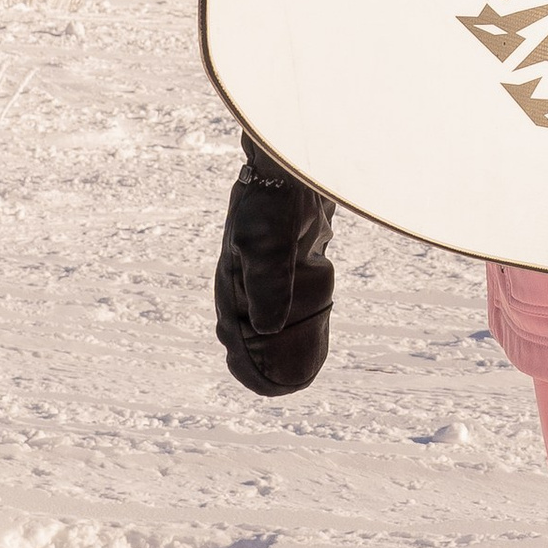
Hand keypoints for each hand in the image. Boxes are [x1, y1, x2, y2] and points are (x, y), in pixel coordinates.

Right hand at [215, 145, 335, 394]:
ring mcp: (269, 262)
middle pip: (251, 328)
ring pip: (273, 311)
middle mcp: (246, 276)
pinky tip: (315, 319)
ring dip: (283, 337)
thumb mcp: (267, 245)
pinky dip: (300, 310)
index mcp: (233, 283)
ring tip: (302, 364)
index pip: (234, 336)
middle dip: (264, 357)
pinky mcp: (291, 248)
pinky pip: (292, 289)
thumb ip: (269, 285)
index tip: (265, 389)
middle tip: (290, 384)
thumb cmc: (273, 201)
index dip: (247, 365)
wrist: (290, 159)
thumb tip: (267, 331)